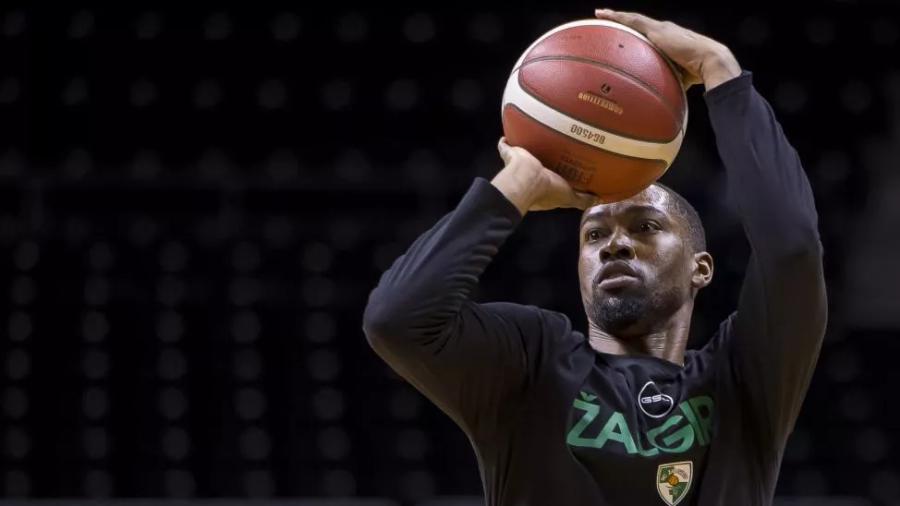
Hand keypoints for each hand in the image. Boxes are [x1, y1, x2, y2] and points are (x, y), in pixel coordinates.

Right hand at [491, 138, 595, 215]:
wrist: (527, 179)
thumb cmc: (548, 189)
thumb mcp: (569, 196)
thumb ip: (582, 199)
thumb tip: (598, 199)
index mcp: (543, 188)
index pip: (551, 180)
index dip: (557, 175)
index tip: (565, 168)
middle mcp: (530, 178)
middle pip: (539, 166)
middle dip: (545, 160)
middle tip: (554, 149)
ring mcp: (518, 166)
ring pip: (524, 156)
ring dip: (528, 149)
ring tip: (537, 137)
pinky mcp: (510, 155)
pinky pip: (505, 146)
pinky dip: (505, 142)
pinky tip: (508, 134)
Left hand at [594, 8, 741, 90]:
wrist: (709, 61)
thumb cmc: (697, 73)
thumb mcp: (677, 78)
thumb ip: (666, 82)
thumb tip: (658, 100)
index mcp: (669, 41)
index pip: (649, 36)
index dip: (637, 35)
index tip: (626, 37)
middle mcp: (664, 31)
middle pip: (638, 25)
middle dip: (623, 22)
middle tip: (606, 20)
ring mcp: (660, 29)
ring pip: (633, 20)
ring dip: (616, 17)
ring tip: (600, 14)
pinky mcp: (656, 29)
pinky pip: (631, 20)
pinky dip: (616, 17)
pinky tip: (602, 14)